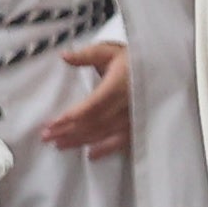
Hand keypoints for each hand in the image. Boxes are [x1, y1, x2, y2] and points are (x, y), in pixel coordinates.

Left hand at [39, 39, 134, 158]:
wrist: (160, 67)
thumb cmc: (131, 58)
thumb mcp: (110, 51)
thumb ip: (87, 55)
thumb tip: (64, 56)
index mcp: (118, 85)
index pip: (92, 105)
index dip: (72, 116)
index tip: (52, 123)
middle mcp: (126, 105)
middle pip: (94, 122)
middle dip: (69, 130)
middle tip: (46, 137)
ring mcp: (133, 118)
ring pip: (103, 133)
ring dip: (80, 141)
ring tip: (58, 145)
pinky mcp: (137, 125)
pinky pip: (121, 141)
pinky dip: (106, 149)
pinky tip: (90, 155)